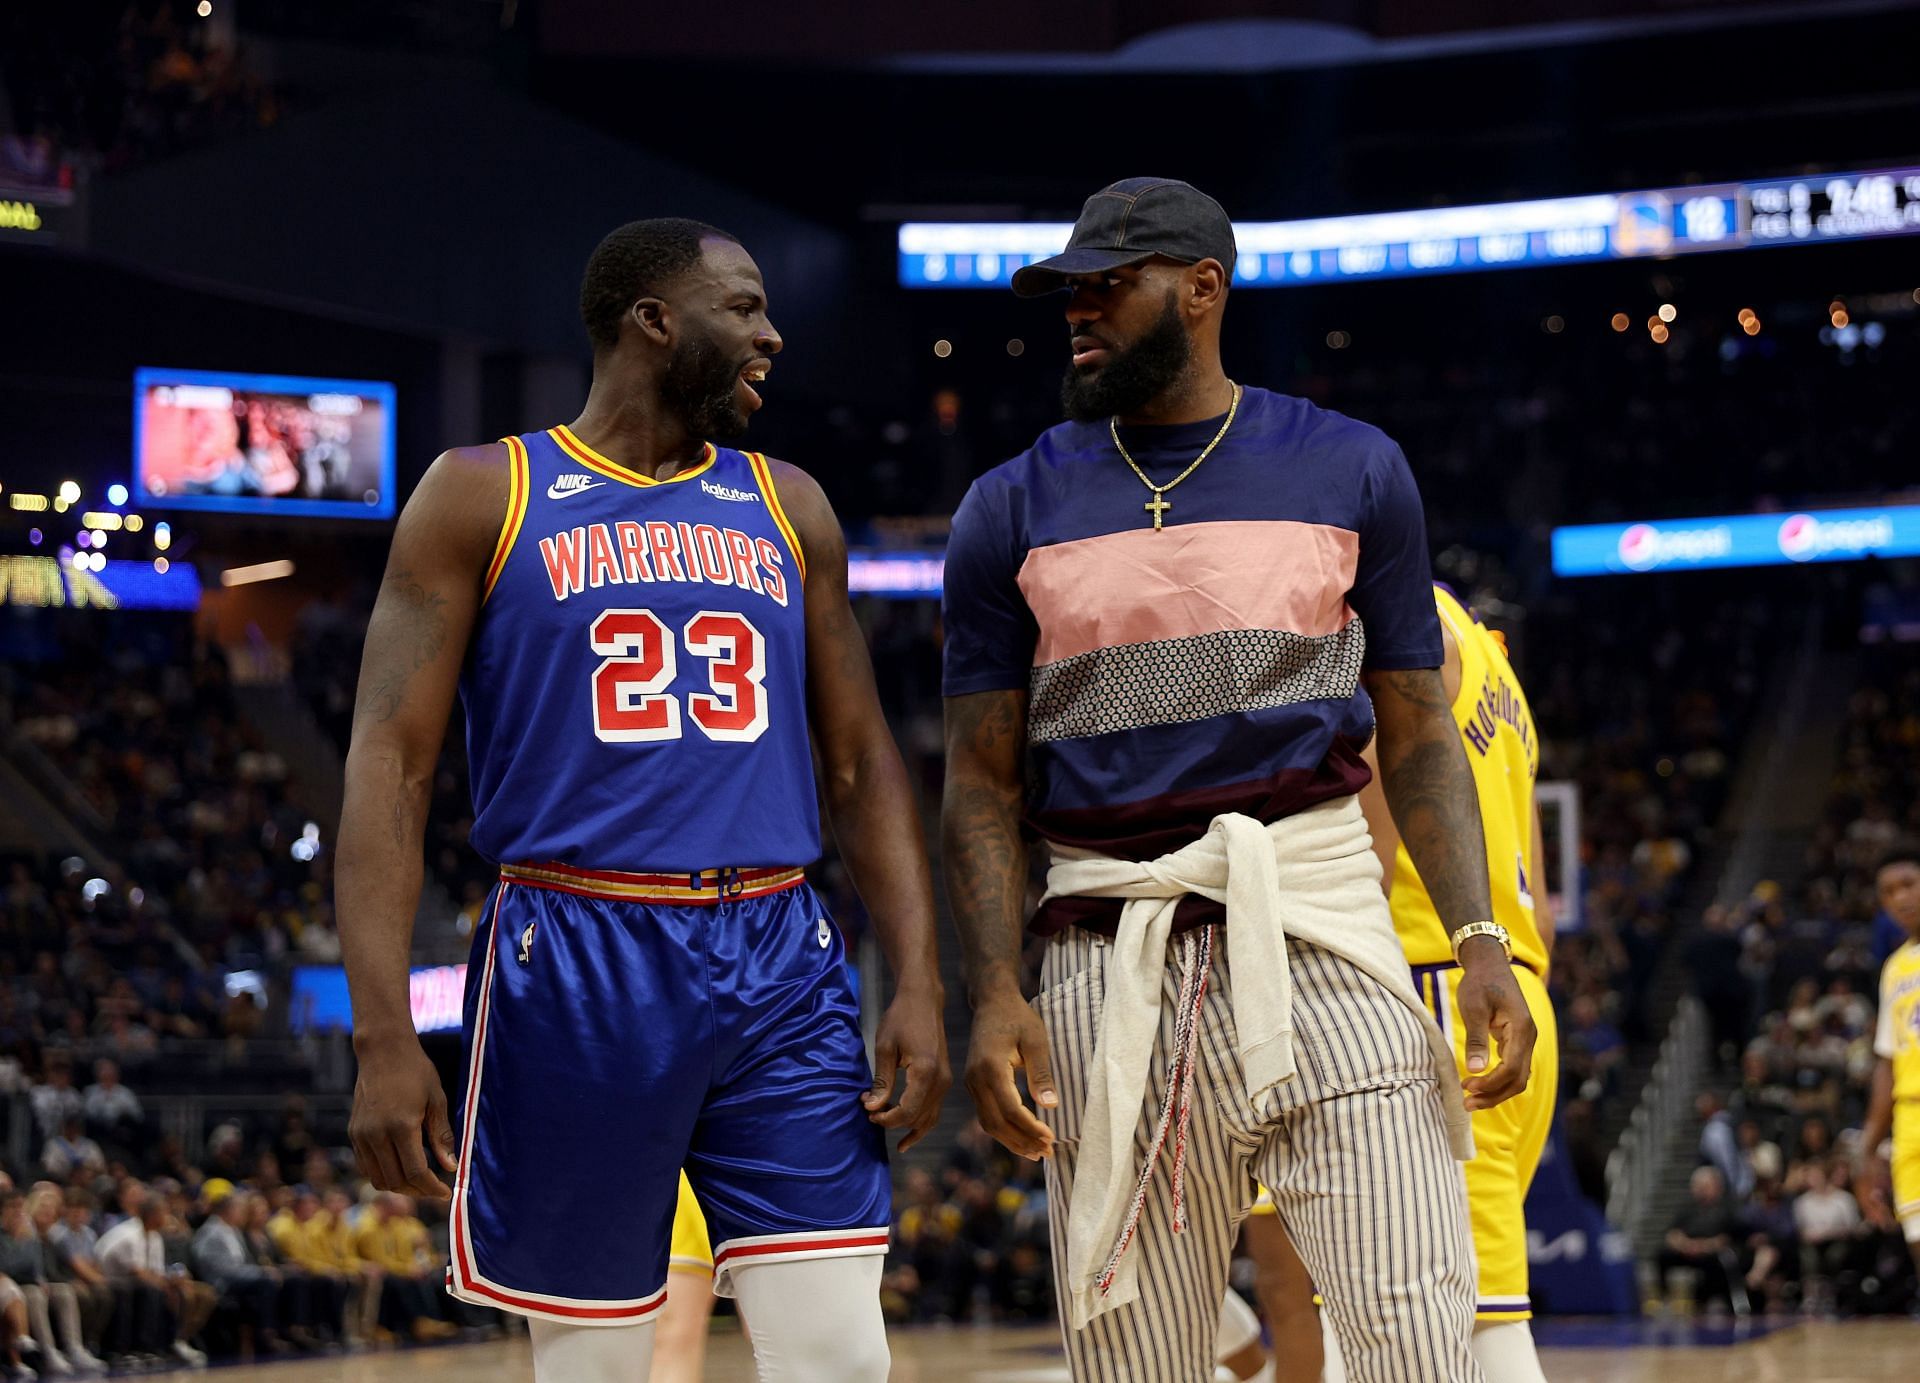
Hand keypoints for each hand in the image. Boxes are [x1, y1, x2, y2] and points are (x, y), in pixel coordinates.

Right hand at [349, 1034, 456, 1199]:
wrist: (383, 1051)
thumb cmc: (416, 1072)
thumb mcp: (437, 1100)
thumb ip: (441, 1136)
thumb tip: (450, 1167)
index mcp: (401, 1126)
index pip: (415, 1172)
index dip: (432, 1188)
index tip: (446, 1193)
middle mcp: (376, 1135)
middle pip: (396, 1181)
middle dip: (418, 1191)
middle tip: (435, 1189)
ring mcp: (361, 1135)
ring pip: (378, 1179)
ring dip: (400, 1186)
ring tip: (420, 1182)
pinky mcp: (354, 1133)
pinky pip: (367, 1166)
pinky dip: (383, 1175)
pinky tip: (401, 1168)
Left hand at [862, 986, 951, 1151]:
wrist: (923, 1000)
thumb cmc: (901, 1018)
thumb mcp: (885, 1048)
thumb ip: (881, 1080)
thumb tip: (871, 1107)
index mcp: (926, 1072)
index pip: (907, 1111)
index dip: (886, 1119)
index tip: (868, 1112)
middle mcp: (941, 1081)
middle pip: (917, 1117)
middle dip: (892, 1121)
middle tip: (870, 1112)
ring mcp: (946, 1081)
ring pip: (929, 1118)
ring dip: (907, 1126)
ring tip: (887, 1130)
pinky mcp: (945, 1079)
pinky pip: (935, 1109)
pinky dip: (922, 1122)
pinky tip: (909, 1134)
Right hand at [963, 989, 1056, 1159]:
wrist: (992, 1002)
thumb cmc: (1018, 1017)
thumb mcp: (1036, 1041)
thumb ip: (1041, 1074)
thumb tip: (1050, 1106)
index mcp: (991, 1067)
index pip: (1010, 1109)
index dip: (1030, 1128)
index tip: (1051, 1138)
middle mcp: (976, 1079)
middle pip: (996, 1123)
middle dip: (1021, 1141)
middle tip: (1046, 1153)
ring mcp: (971, 1082)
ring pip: (988, 1123)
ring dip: (1012, 1141)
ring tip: (1035, 1152)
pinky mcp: (973, 1083)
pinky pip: (986, 1114)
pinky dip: (1003, 1130)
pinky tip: (1021, 1136)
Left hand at [1455, 938, 1536, 1112]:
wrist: (1489, 964)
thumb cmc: (1479, 982)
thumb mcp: (1473, 1007)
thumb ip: (1476, 1038)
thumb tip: (1475, 1070)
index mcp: (1522, 1028)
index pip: (1511, 1068)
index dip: (1490, 1083)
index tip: (1466, 1086)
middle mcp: (1529, 1037)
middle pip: (1518, 1079)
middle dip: (1493, 1095)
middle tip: (1466, 1103)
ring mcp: (1525, 1040)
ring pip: (1517, 1077)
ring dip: (1496, 1091)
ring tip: (1470, 1099)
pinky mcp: (1516, 1041)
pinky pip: (1512, 1068)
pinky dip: (1497, 1080)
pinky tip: (1478, 1085)